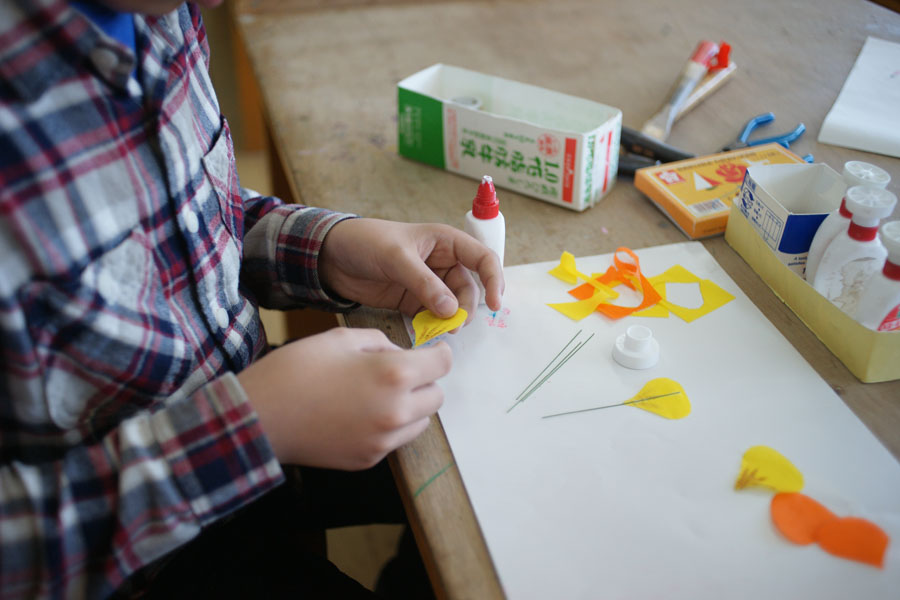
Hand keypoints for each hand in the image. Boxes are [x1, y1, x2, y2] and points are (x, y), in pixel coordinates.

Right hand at [238, 328, 450, 469]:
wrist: (260, 417)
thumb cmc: (296, 370)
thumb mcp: (341, 339)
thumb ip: (380, 343)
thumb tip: (399, 353)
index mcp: (394, 374)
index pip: (443, 364)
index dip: (438, 354)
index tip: (431, 352)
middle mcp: (396, 411)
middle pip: (437, 396)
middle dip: (424, 382)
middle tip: (398, 373)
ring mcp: (384, 440)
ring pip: (420, 422)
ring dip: (410, 407)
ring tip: (376, 395)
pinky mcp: (369, 459)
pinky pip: (395, 440)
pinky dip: (388, 427)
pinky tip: (359, 414)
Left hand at [318, 219, 503, 321]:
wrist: (331, 256)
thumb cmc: (365, 242)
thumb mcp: (396, 257)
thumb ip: (424, 284)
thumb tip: (452, 310)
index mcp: (445, 241)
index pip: (482, 258)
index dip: (493, 280)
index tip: (495, 303)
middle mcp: (442, 262)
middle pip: (470, 288)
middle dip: (467, 307)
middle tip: (455, 325)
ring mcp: (429, 284)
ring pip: (453, 306)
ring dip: (452, 320)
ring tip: (442, 331)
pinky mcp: (414, 301)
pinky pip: (433, 316)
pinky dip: (435, 326)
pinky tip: (428, 332)